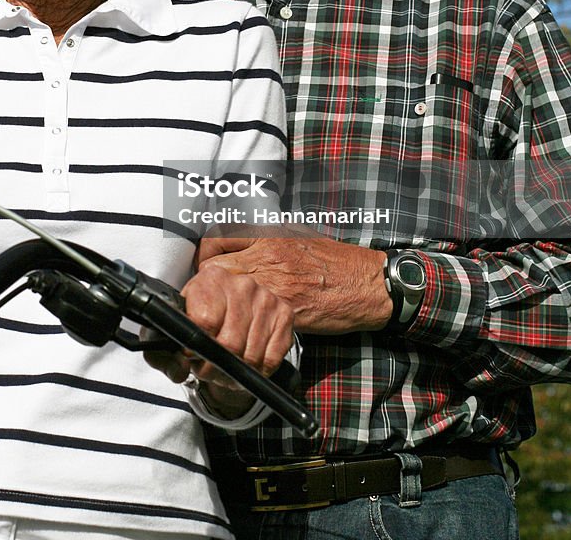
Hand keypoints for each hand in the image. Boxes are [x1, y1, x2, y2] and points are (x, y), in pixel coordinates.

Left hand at [144, 261, 293, 416]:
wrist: (227, 303)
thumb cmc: (197, 314)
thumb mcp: (174, 324)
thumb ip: (165, 350)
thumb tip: (179, 370)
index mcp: (211, 278)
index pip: (203, 322)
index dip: (194, 347)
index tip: (190, 354)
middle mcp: (242, 283)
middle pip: (230, 343)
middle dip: (215, 366)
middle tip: (207, 368)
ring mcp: (266, 298)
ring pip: (251, 356)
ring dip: (234, 373)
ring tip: (223, 367)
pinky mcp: (285, 314)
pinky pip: (271, 359)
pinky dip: (256, 372)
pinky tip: (243, 364)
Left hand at [198, 231, 391, 333]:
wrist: (367, 282)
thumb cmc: (332, 260)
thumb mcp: (295, 237)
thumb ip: (264, 242)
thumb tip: (235, 249)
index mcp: (267, 236)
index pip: (217, 239)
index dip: (203, 255)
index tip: (202, 268)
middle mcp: (267, 256)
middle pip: (215, 269)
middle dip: (203, 286)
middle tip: (203, 300)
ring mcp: (276, 284)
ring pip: (228, 296)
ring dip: (218, 311)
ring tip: (217, 321)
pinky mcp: (287, 310)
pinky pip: (253, 320)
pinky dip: (243, 329)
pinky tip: (242, 334)